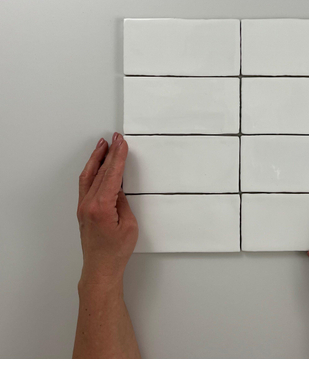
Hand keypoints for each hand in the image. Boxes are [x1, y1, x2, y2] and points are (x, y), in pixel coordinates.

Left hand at [77, 133, 137, 290]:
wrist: (100, 268)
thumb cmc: (116, 251)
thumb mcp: (129, 224)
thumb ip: (122, 202)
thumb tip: (118, 187)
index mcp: (101, 206)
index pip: (111, 175)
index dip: (118, 157)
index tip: (122, 143)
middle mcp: (88, 204)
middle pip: (100, 171)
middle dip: (110, 153)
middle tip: (116, 138)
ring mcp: (83, 206)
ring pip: (89, 175)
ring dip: (97, 158)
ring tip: (103, 144)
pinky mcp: (83, 209)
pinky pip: (86, 183)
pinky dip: (91, 170)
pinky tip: (96, 163)